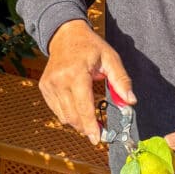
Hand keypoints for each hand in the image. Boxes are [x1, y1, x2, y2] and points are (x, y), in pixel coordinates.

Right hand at [39, 19, 134, 145]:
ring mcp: (49, 85)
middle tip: (99, 131)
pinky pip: (56, 110)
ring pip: (63, 116)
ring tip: (90, 118)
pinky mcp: (44, 88)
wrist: (65, 35)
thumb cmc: (90, 46)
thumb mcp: (111, 58)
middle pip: (72, 116)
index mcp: (76, 74)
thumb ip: (121, 81)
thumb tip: (130, 102)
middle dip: (86, 128)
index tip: (98, 139)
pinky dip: (68, 113)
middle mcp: (59, 81)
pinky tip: (78, 106)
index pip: (84, 107)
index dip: (91, 126)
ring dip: (77, 122)